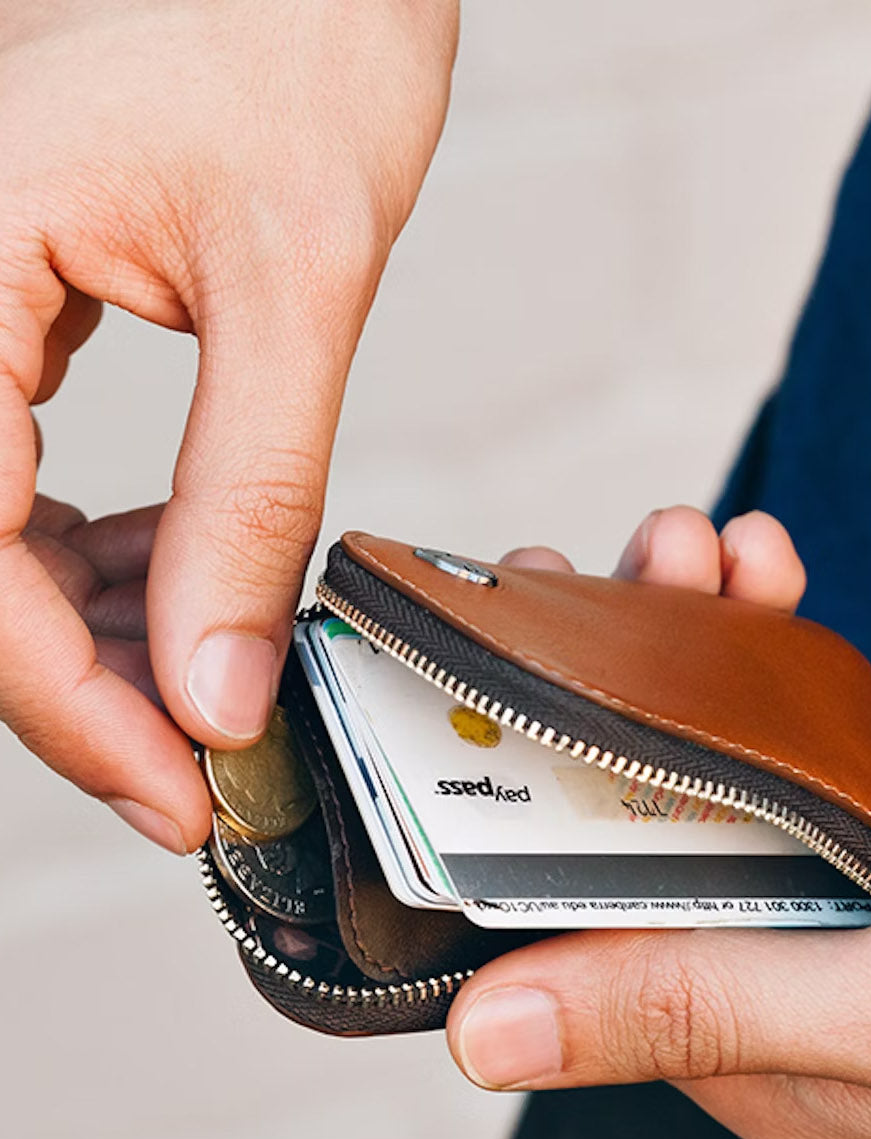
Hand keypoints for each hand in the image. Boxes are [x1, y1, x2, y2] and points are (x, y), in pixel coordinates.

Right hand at [1, 0, 456, 851]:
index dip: (70, 702)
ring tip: (204, 675)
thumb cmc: (297, 28)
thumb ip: (250, 498)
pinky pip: (7, 471)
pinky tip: (168, 573)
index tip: (178, 787)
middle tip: (197, 767)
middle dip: (83, 685)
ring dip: (84, 628)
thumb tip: (219, 682)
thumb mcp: (293, 282)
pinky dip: (89, 552)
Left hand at [444, 507, 870, 1138]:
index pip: (582, 953)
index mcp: (765, 1061)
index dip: (511, 835)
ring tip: (680, 545)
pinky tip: (757, 564)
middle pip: (631, 832)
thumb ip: (697, 1007)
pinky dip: (765, 635)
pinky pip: (792, 709)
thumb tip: (487, 1040)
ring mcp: (840, 876)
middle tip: (559, 586)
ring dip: (676, 641)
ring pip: (705, 754)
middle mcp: (786, 971)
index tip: (464, 705)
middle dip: (589, 700)